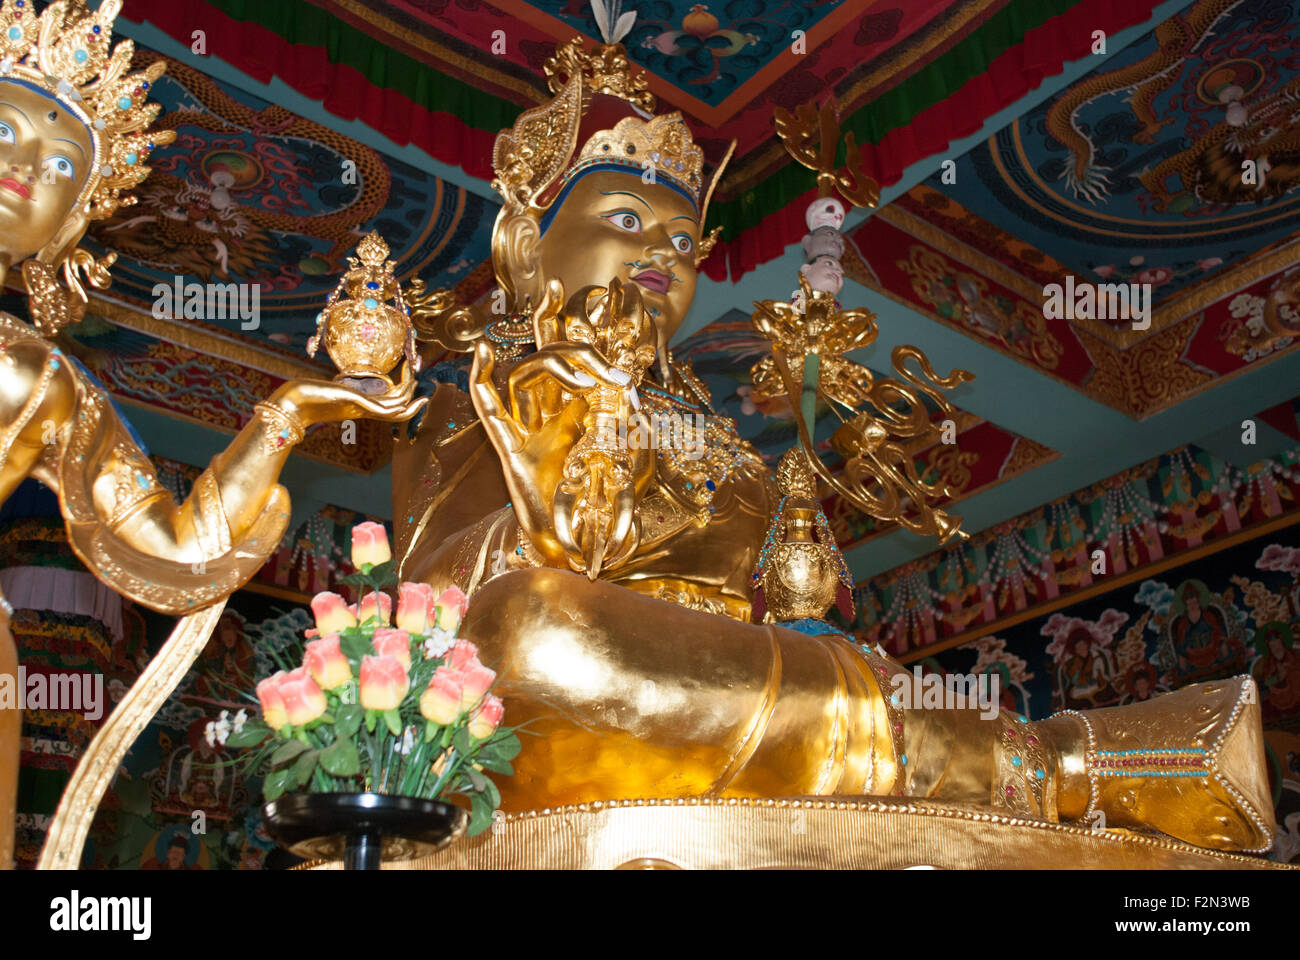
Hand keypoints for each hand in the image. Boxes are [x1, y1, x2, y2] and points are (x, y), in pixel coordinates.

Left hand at [272, 361, 427, 426]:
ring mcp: (363, 409)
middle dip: (411, 391)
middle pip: (397, 407)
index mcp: (360, 408)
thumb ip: (340, 390)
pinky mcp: (359, 405)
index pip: (390, 406)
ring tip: (416, 372)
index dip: (404, 396)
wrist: (294, 403)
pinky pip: (388, 409)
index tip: (413, 380)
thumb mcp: (329, 390)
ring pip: (397, 407)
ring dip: (410, 390)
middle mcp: (365, 410)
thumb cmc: (307, 395)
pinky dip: (405, 405)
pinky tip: (414, 395)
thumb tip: (340, 384)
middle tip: (419, 369)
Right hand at [470, 278, 653, 567]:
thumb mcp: (636, 458)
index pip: (580, 356)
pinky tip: (484, 350)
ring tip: (581, 373)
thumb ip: (635, 426)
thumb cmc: (609, 505)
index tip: (599, 293)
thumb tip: (631, 391)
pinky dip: (482, 378)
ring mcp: (531, 427)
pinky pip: (490, 408)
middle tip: (602, 358)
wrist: (582, 545)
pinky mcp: (511, 449)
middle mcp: (556, 411)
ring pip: (526, 374)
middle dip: (572, 340)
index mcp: (585, 408)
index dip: (583, 323)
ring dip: (551, 363)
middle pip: (551, 355)